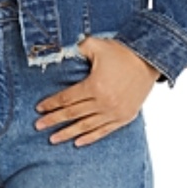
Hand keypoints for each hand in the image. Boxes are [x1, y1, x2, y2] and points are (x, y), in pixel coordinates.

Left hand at [35, 37, 158, 146]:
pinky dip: (90, 137)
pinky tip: (78, 142)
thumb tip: (61, 49)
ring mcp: (115, 112)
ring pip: (86, 126)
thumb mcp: (96, 45)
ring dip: (68, 133)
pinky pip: (103, 131)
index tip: (39, 108)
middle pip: (73, 114)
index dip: (52, 103)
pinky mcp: (124, 117)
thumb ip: (77, 48)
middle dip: (54, 120)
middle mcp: (104, 102)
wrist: (148, 60)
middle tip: (38, 126)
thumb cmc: (120, 51)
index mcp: (95, 85)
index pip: (67, 98)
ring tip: (53, 139)